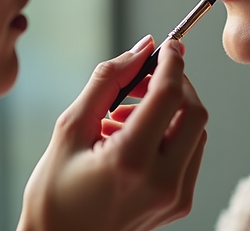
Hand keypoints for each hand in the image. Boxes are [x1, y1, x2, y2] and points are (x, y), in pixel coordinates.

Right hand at [17, 36, 207, 230]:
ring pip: (196, 132)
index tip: (167, 45)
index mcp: (130, 161)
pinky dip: (170, 136)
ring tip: (124, 116)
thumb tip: (142, 48)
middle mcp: (161, 182)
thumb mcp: (70, 128)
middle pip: (194, 112)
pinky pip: (190, 155)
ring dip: (170, 111)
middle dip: (176, 84)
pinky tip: (133, 139)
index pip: (169, 96)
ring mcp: (175, 198)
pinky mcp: (180, 205)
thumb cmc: (53, 192)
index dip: (172, 62)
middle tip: (143, 78)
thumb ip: (108, 81)